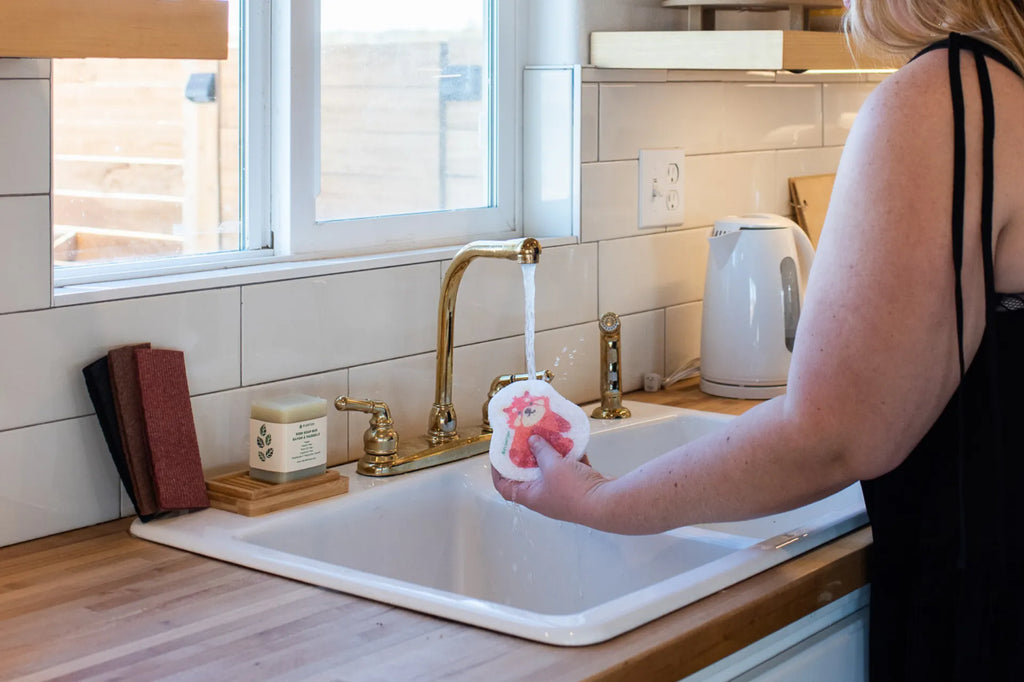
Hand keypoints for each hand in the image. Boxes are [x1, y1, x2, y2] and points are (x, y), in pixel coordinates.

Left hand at [491, 434, 610, 525]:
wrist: (607, 503)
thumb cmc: (574, 489)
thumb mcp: (552, 465)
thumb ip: (541, 451)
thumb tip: (532, 440)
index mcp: (531, 496)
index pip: (504, 487)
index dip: (498, 470)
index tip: (498, 453)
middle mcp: (544, 496)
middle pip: (527, 475)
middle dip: (525, 455)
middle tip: (524, 437)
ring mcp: (562, 492)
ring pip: (550, 469)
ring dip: (548, 452)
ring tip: (545, 433)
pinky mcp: (578, 486)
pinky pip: (569, 467)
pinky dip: (568, 455)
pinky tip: (569, 440)